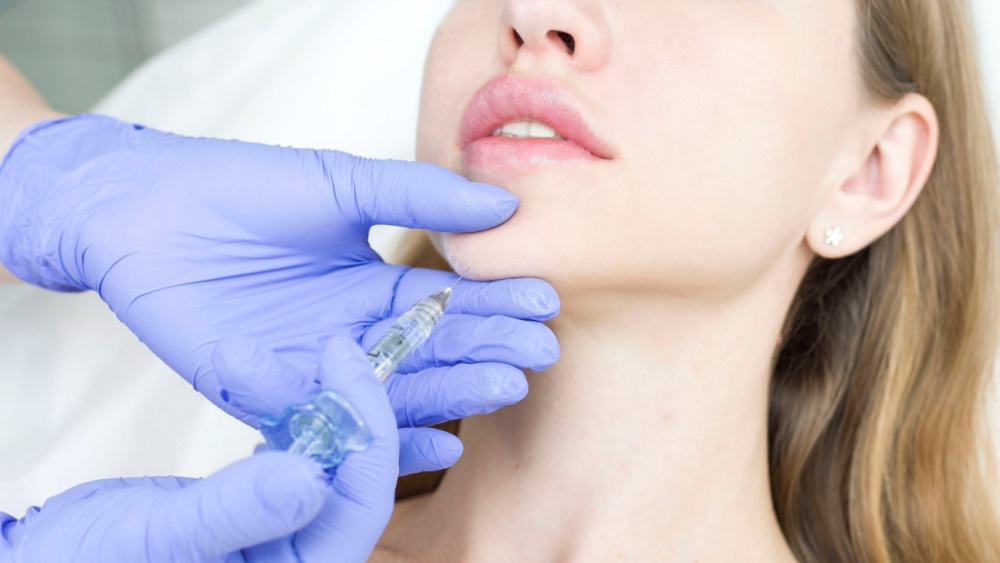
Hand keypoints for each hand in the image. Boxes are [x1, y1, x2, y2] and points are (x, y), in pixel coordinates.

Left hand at [0, 115, 559, 472]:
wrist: (148, 208)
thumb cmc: (243, 188)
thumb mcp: (343, 184)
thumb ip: (418, 197)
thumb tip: (505, 206)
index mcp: (371, 289)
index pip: (447, 303)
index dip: (494, 303)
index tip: (544, 302)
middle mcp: (352, 337)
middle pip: (432, 353)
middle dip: (488, 351)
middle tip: (540, 353)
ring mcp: (315, 371)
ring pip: (394, 391)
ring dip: (453, 392)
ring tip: (506, 386)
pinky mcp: (271, 398)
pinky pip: (334, 422)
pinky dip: (386, 434)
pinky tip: (440, 438)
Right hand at [1, 338, 398, 562]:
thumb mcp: (158, 537)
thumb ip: (234, 511)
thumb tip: (311, 478)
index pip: (360, 502)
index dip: (365, 430)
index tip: (343, 363)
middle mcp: (304, 557)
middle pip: (353, 478)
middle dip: (343, 408)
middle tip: (334, 345)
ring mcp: (286, 535)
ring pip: (329, 463)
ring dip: (316, 409)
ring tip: (312, 355)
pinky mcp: (264, 510)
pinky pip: (299, 460)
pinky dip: (295, 422)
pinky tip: (287, 392)